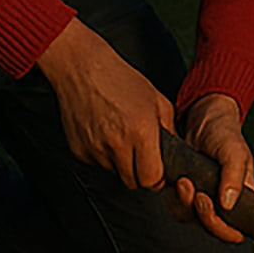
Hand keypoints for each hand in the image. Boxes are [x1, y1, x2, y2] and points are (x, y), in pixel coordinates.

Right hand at [36, 18, 173, 187]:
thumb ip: (170, 131)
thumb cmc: (124, 80)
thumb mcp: (158, 101)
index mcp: (141, 132)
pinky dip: (104, 156)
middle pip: (132, 182)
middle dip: (140, 174)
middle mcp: (116, 144)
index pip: (150, 179)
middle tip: (142, 156)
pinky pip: (97, 164)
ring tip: (121, 136)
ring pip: (114, 173)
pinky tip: (105, 133)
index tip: (158, 172)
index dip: (157, 179)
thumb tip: (175, 155)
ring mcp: (94, 149)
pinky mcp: (78, 151)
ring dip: (121, 163)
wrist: (84, 69)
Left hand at [169, 94, 253, 245]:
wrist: (202, 116)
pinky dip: (174, 198)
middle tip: (199, 196)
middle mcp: (222, 201)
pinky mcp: (183, 191)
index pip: (235, 229)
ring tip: (185, 182)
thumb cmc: (224, 133)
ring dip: (185, 204)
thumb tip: (227, 205)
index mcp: (242, 196)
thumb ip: (234, 176)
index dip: (225, 230)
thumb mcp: (234, 150)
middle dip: (203, 215)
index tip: (216, 210)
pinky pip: (176, 206)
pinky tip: (178, 180)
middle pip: (211, 227)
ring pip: (190, 218)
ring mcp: (201, 196)